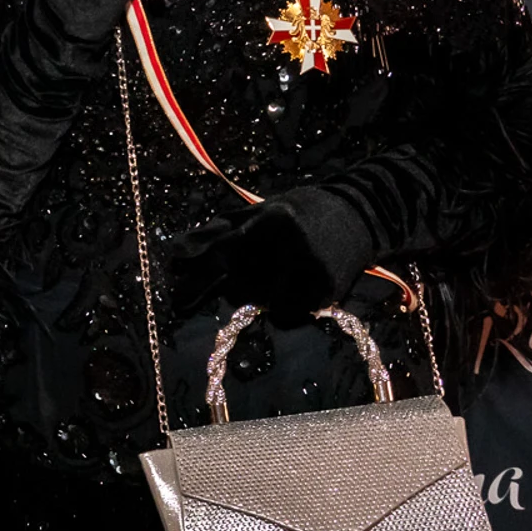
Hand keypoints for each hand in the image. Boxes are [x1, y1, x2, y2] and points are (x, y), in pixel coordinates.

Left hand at [166, 193, 359, 321]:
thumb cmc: (294, 215)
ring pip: (261, 305)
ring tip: (276, 273)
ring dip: (259, 297)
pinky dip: (281, 309)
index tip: (176, 301)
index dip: (194, 281)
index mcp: (267, 221)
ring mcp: (309, 271)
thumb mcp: (253, 213)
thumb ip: (213, 234)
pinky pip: (286, 317)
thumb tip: (175, 256)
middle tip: (251, 270)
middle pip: (237, 288)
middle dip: (233, 285)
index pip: (220, 257)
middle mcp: (289, 246)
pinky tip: (292, 287)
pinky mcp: (326, 292)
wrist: (357, 216)